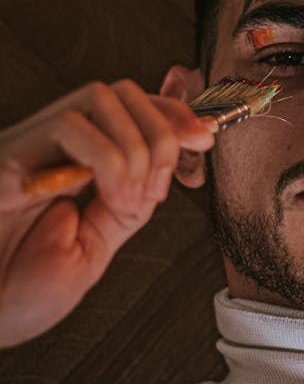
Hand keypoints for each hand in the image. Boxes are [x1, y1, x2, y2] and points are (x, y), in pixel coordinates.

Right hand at [0, 79, 216, 347]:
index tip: (204, 140)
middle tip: (153, 190)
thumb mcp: (91, 250)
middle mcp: (53, 146)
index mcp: (75, 164)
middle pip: (124, 92)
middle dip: (162, 133)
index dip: (174, 114)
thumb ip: (126, 207)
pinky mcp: (10, 153)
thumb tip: (164, 171)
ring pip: (102, 96)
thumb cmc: (15, 292)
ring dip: (135, 149)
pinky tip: (103, 196)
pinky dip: (108, 159)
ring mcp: (31, 145)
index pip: (131, 109)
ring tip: (123, 200)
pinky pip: (71, 125)